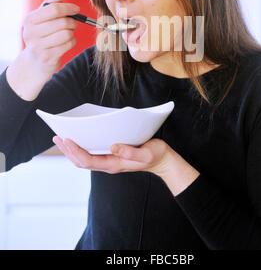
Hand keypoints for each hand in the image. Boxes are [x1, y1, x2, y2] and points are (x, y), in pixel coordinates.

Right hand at [22, 0, 79, 76]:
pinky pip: (69, 45)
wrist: (35, 61)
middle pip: (62, 22)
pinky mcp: (47, 57)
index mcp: (29, 20)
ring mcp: (38, 47)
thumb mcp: (41, 19)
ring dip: (72, 32)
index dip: (68, 8)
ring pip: (67, 34)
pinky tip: (66, 42)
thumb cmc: (41, 35)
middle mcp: (31, 33)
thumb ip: (49, 5)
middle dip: (72, 21)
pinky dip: (72, 42)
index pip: (54, 9)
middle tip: (73, 23)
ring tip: (68, 33)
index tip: (76, 9)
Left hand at [53, 136, 171, 175]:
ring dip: (71, 150)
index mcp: (114, 164)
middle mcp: (108, 164)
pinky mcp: (111, 155)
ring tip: (61, 138)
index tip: (67, 139)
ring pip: (84, 159)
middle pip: (81, 161)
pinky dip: (81, 148)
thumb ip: (131, 152)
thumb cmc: (155, 155)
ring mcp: (109, 161)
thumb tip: (113, 146)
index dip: (75, 151)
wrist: (162, 160)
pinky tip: (78, 139)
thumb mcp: (146, 154)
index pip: (88, 160)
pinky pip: (91, 154)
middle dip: (68, 150)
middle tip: (57, 137)